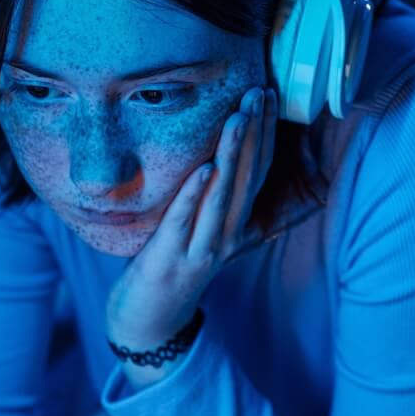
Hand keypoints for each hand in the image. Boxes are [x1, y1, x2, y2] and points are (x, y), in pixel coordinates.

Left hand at [104, 85, 277, 350]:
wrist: (149, 322)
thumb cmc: (170, 268)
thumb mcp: (198, 231)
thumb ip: (211, 199)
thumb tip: (214, 152)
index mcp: (234, 225)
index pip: (257, 172)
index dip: (265, 134)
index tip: (265, 95)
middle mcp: (226, 236)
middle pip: (247, 178)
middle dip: (254, 134)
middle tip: (257, 93)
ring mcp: (201, 249)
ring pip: (222, 196)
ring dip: (232, 155)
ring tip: (237, 118)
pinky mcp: (172, 260)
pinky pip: (185, 222)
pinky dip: (195, 195)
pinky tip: (203, 168)